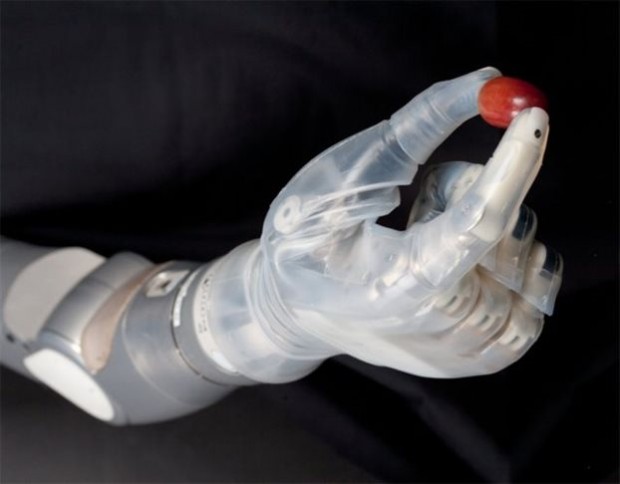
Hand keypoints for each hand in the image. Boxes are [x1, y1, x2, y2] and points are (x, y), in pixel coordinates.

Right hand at [257, 68, 562, 377]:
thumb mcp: (338, 173)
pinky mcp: (482, 359)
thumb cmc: (308, 241)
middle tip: (423, 200)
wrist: (299, 313)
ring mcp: (462, 351)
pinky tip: (462, 269)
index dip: (510, 166)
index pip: (473, 226)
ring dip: (495, 230)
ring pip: (531, 264)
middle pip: (507, 235)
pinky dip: (509, 262)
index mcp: (391, 285)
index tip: (532, 117)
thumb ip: (415, 126)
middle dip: (475, 193)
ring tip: (432, 239)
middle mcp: (435, 328)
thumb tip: (486, 78)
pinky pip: (537, 297)